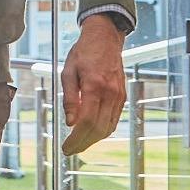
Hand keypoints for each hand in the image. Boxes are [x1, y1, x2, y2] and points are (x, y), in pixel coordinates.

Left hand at [62, 17, 127, 151]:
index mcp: (94, 86)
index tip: (66, 147)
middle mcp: (110, 93)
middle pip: (98, 129)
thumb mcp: (68, 72)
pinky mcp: (122, 97)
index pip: (86, 121)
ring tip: (78, 144)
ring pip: (108, 127)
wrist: (105, 38)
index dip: (76, 138)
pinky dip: (102, 131)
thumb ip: (69, 98)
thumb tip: (69, 122)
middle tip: (70, 150)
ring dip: (93, 140)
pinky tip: (91, 133)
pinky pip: (114, 120)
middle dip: (83, 144)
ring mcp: (118, 96)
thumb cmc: (83, 53)